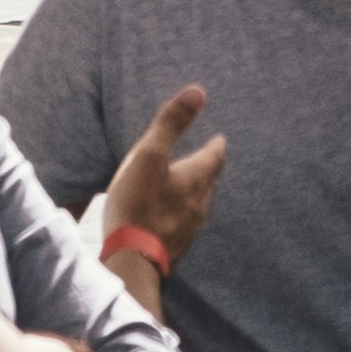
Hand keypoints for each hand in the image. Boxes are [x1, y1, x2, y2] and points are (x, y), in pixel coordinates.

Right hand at [102, 83, 225, 288]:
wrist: (131, 260)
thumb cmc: (138, 204)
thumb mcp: (149, 155)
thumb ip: (171, 123)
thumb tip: (198, 91)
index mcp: (196, 178)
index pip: (215, 156)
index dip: (216, 145)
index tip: (219, 139)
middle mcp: (200, 204)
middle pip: (210, 180)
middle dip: (209, 167)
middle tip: (207, 158)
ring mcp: (190, 229)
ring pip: (200, 203)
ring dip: (197, 191)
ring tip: (190, 185)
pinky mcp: (177, 247)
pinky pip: (186, 223)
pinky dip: (183, 212)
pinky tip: (171, 216)